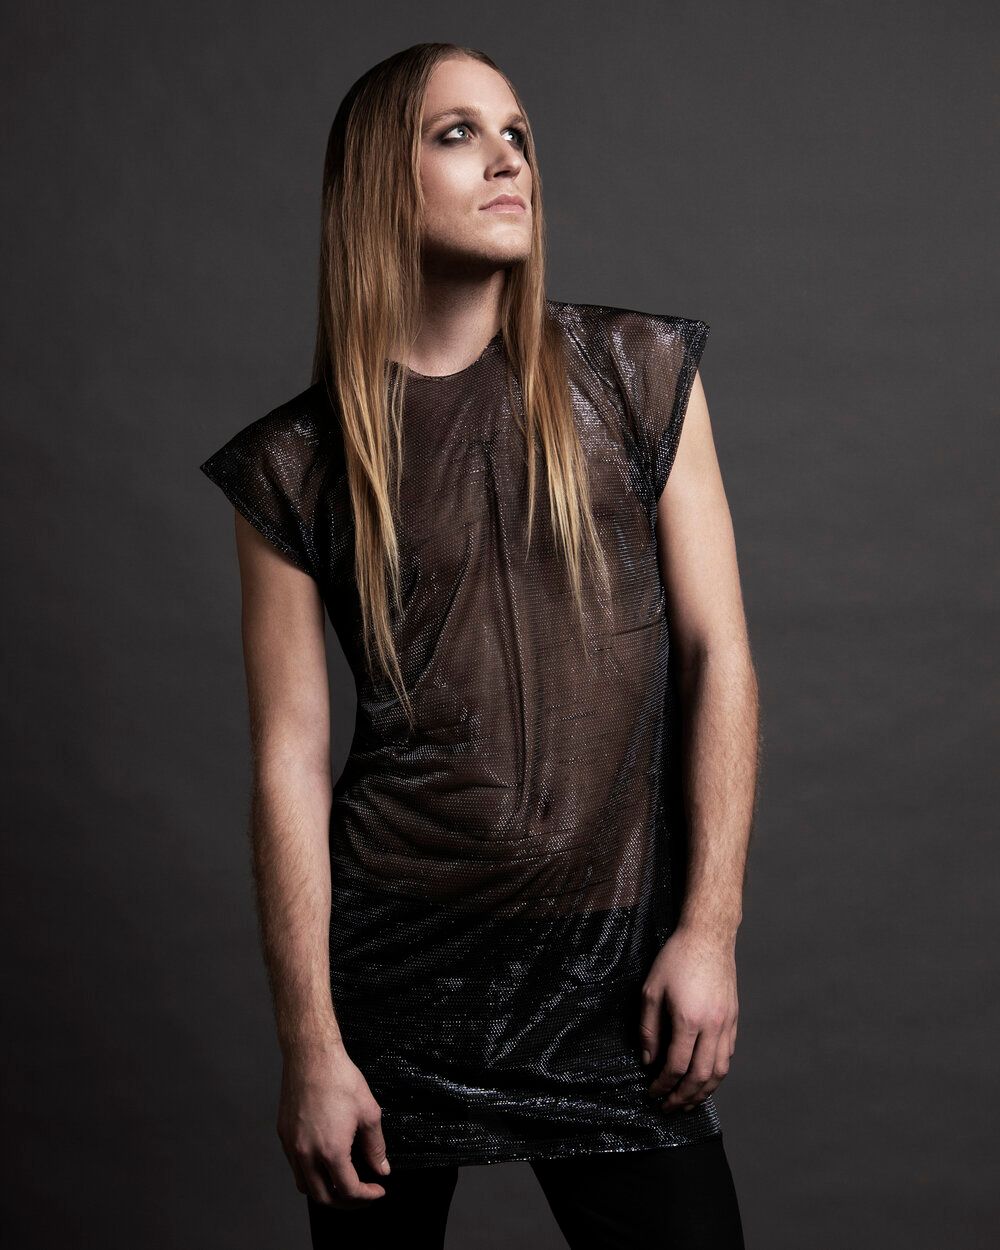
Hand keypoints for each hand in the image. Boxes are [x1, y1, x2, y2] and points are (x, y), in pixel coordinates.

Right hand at [277, 1039, 390, 1207]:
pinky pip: (296, 1166)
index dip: (367, 1196)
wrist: (312, 1056)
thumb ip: (376, 1147)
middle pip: (324, 1197)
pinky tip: (325, 1161)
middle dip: (347, 1202)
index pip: (349, 1191)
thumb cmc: (340, 1079)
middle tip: (362, 1193)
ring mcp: (292, 1146)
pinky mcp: (284, 1135)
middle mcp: (306, 1154)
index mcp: (330, 1152)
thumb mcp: (369, 1113)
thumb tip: (381, 1168)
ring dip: (325, 1190)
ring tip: (343, 1181)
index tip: (377, 1190)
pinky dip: (311, 1173)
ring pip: (305, 1185)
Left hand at [638, 924, 737, 1113]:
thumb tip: (649, 1061)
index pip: (677, 1065)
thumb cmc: (676, 959)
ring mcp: (727, 1024)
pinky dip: (716, 1074)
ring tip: (688, 1102)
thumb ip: (648, 1029)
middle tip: (669, 1107)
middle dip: (684, 1097)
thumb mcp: (651, 991)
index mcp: (689, 1020)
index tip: (653, 1092)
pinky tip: (704, 1079)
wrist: (708, 937)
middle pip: (701, 1076)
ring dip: (704, 1092)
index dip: (664, 1084)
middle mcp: (712, 1026)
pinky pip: (728, 1056)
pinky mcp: (733, 1019)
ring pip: (720, 1071)